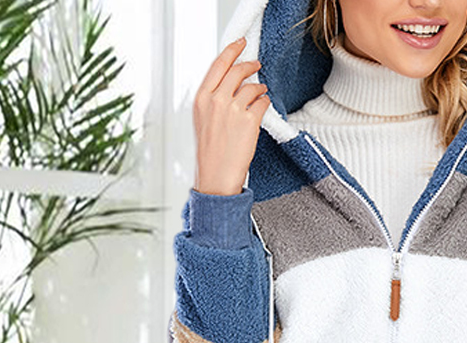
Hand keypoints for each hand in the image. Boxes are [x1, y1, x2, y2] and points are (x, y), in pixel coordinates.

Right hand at [192, 37, 269, 196]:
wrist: (216, 175)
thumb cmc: (210, 151)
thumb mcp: (203, 119)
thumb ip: (213, 99)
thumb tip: (229, 82)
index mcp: (202, 98)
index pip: (218, 65)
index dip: (231, 51)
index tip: (240, 43)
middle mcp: (216, 101)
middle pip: (237, 71)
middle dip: (249, 65)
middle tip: (256, 64)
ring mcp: (233, 110)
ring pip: (252, 86)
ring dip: (259, 87)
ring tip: (261, 91)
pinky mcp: (249, 122)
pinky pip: (262, 103)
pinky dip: (265, 102)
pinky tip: (263, 106)